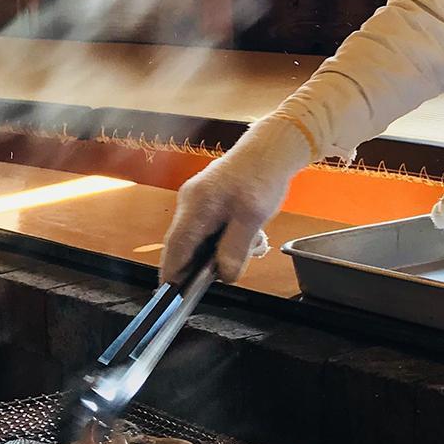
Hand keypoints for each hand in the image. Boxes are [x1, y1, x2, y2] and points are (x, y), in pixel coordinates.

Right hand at [161, 114, 313, 283]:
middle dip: (207, 262)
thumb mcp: (252, 218)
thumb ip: (234, 248)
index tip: (172, 296)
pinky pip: (210, 228)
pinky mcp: (208, 200)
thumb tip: (223, 276)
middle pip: (186, 246)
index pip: (175, 249)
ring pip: (201, 239)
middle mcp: (189, 203)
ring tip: (255, 240)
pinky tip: (252, 233)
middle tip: (233, 268)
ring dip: (225, 249)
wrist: (271, 147)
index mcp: (195, 206)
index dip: (173, 274)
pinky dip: (228, 237)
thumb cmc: (261, 177)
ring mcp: (197, 201)